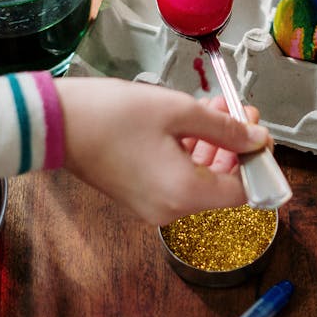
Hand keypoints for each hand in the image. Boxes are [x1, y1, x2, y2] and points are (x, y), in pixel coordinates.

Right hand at [56, 77, 272, 223]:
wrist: (56, 125)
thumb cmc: (111, 116)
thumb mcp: (179, 111)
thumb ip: (225, 128)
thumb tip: (257, 139)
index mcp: (184, 193)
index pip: (244, 191)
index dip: (258, 161)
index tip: (260, 132)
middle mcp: (171, 209)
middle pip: (222, 185)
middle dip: (236, 146)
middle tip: (240, 111)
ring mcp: (153, 205)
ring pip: (200, 178)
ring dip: (214, 144)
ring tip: (217, 108)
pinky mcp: (140, 194)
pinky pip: (178, 177)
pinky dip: (191, 151)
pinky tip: (194, 120)